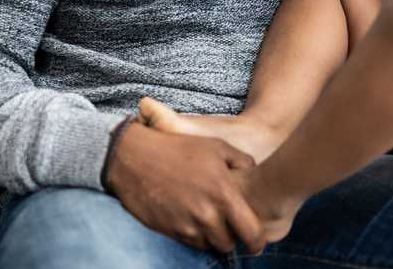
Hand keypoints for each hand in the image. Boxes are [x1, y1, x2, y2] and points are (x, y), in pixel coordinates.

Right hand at [104, 121, 266, 254]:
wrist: (135, 158)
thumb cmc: (178, 149)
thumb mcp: (215, 146)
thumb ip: (242, 161)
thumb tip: (255, 174)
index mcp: (224, 193)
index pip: (252, 233)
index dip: (257, 241)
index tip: (256, 240)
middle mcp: (207, 214)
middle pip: (230, 244)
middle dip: (233, 238)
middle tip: (230, 226)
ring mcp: (187, 225)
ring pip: (210, 246)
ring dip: (212, 237)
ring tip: (209, 219)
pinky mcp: (170, 231)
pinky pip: (191, 243)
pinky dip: (195, 235)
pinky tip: (192, 217)